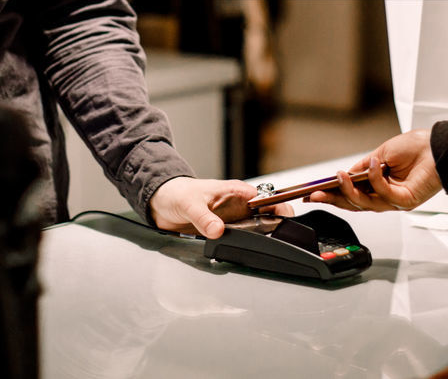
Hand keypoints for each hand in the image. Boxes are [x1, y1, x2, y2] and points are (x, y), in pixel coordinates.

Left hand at [149, 176, 291, 238]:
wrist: (160, 202)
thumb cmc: (176, 192)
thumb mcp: (189, 204)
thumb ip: (203, 217)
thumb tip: (217, 230)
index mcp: (236, 192)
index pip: (268, 199)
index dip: (281, 209)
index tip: (286, 222)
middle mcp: (238, 206)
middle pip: (267, 217)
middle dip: (276, 228)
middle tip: (279, 242)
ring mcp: (232, 220)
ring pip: (256, 231)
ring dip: (261, 239)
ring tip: (266, 251)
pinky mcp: (224, 232)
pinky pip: (240, 240)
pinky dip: (245, 247)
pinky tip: (245, 255)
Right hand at [308, 129, 441, 212]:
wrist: (438, 147)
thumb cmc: (416, 148)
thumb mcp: (381, 153)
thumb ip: (363, 166)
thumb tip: (345, 174)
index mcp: (378, 185)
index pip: (351, 194)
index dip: (332, 195)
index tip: (312, 193)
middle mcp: (385, 196)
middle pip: (354, 204)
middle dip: (333, 199)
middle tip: (315, 195)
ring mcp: (395, 201)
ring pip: (365, 203)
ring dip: (350, 190)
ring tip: (340, 177)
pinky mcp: (405, 202)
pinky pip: (384, 194)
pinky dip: (375, 179)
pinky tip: (373, 165)